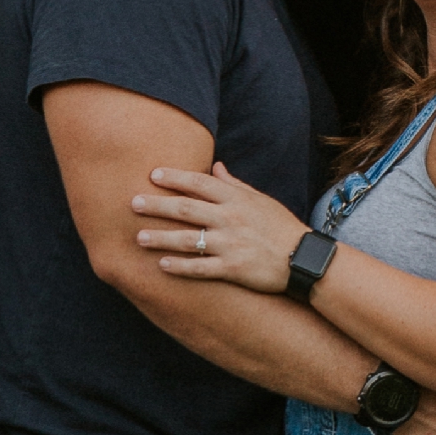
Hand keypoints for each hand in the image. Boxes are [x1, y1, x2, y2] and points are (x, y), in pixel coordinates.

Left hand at [133, 160, 305, 294]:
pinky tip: (161, 265)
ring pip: (187, 239)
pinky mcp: (233, 268)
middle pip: (185, 208)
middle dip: (156, 205)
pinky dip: (179, 266)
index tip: (152, 175)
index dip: (174, 178)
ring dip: (160, 238)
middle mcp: (230, 219)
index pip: (199, 183)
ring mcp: (230, 244)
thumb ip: (234, 184)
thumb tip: (216, 166)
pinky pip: (200, 267)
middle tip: (132, 203)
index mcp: (236, 199)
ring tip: (138, 237)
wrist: (303, 259)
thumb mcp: (260, 200)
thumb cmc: (281, 227)